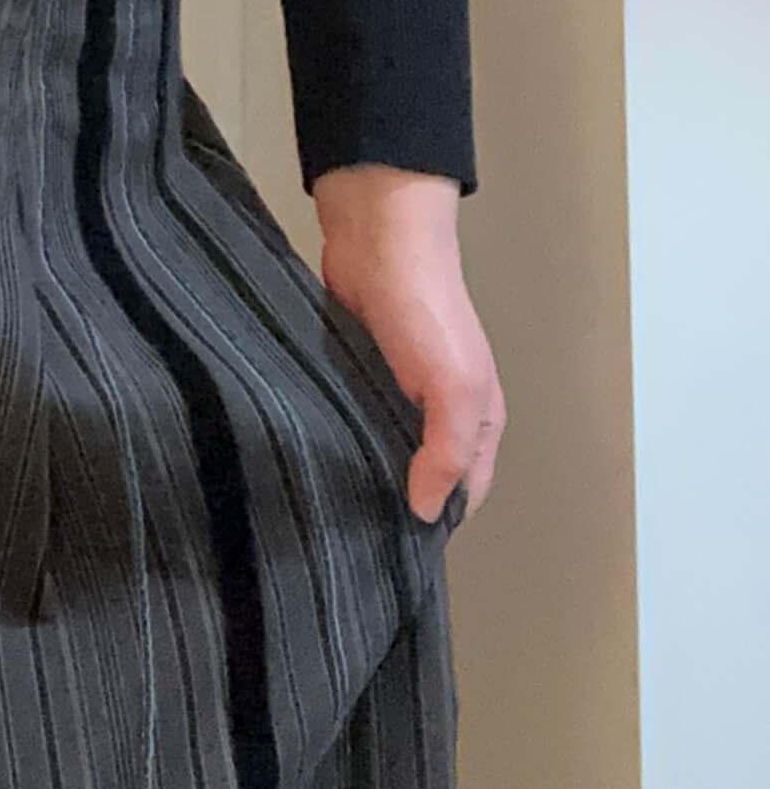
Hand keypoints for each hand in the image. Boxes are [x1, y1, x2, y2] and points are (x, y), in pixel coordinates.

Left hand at [311, 164, 504, 524]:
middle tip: (349, 534)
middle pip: (423, 475)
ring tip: (323, 504)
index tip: (394, 550)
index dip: (436, 520)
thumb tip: (425, 512)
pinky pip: (351, 417)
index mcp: (476, 420)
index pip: (463, 492)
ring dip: (360, 469)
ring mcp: (395, 391)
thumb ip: (447, 453)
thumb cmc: (425, 309)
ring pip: (382, 448)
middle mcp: (438, 411)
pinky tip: (311, 456)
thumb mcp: (454, 387)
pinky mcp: (355, 372)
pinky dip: (337, 435)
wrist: (377, 237)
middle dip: (394, 500)